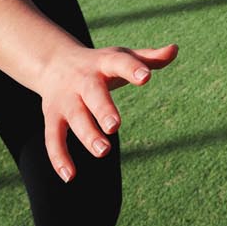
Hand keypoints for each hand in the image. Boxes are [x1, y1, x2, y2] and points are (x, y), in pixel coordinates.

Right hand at [39, 43, 178, 180]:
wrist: (54, 63)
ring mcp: (66, 100)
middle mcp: (82, 81)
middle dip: (102, 109)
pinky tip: (70, 176)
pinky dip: (59, 158)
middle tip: (115, 126)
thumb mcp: (122, 56)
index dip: (132, 69)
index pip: (120, 62)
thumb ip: (149, 58)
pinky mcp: (52, 117)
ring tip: (103, 151)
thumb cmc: (99, 64)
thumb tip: (174, 49)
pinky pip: (53, 138)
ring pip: (74, 118)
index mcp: (104, 63)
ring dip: (87, 134)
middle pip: (92, 93)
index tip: (146, 78)